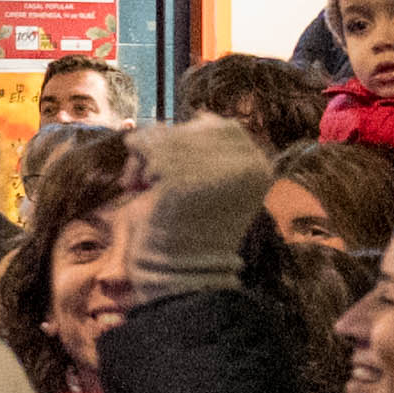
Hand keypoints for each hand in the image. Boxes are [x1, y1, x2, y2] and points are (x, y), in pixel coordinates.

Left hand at [136, 118, 276, 301]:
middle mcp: (246, 159)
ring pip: (162, 136)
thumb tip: (181, 117)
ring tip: (146, 190)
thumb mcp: (204, 179)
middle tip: (147, 182)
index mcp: (257, 161)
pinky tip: (143, 193)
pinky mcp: (186, 178)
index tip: (170, 173)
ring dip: (142, 162)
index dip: (182, 143)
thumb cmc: (185, 228)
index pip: (211, 123)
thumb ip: (201, 147)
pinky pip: (145, 148)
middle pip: (185, 126)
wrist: (180, 274)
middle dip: (158, 151)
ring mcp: (218, 168)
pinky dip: (136, 170)